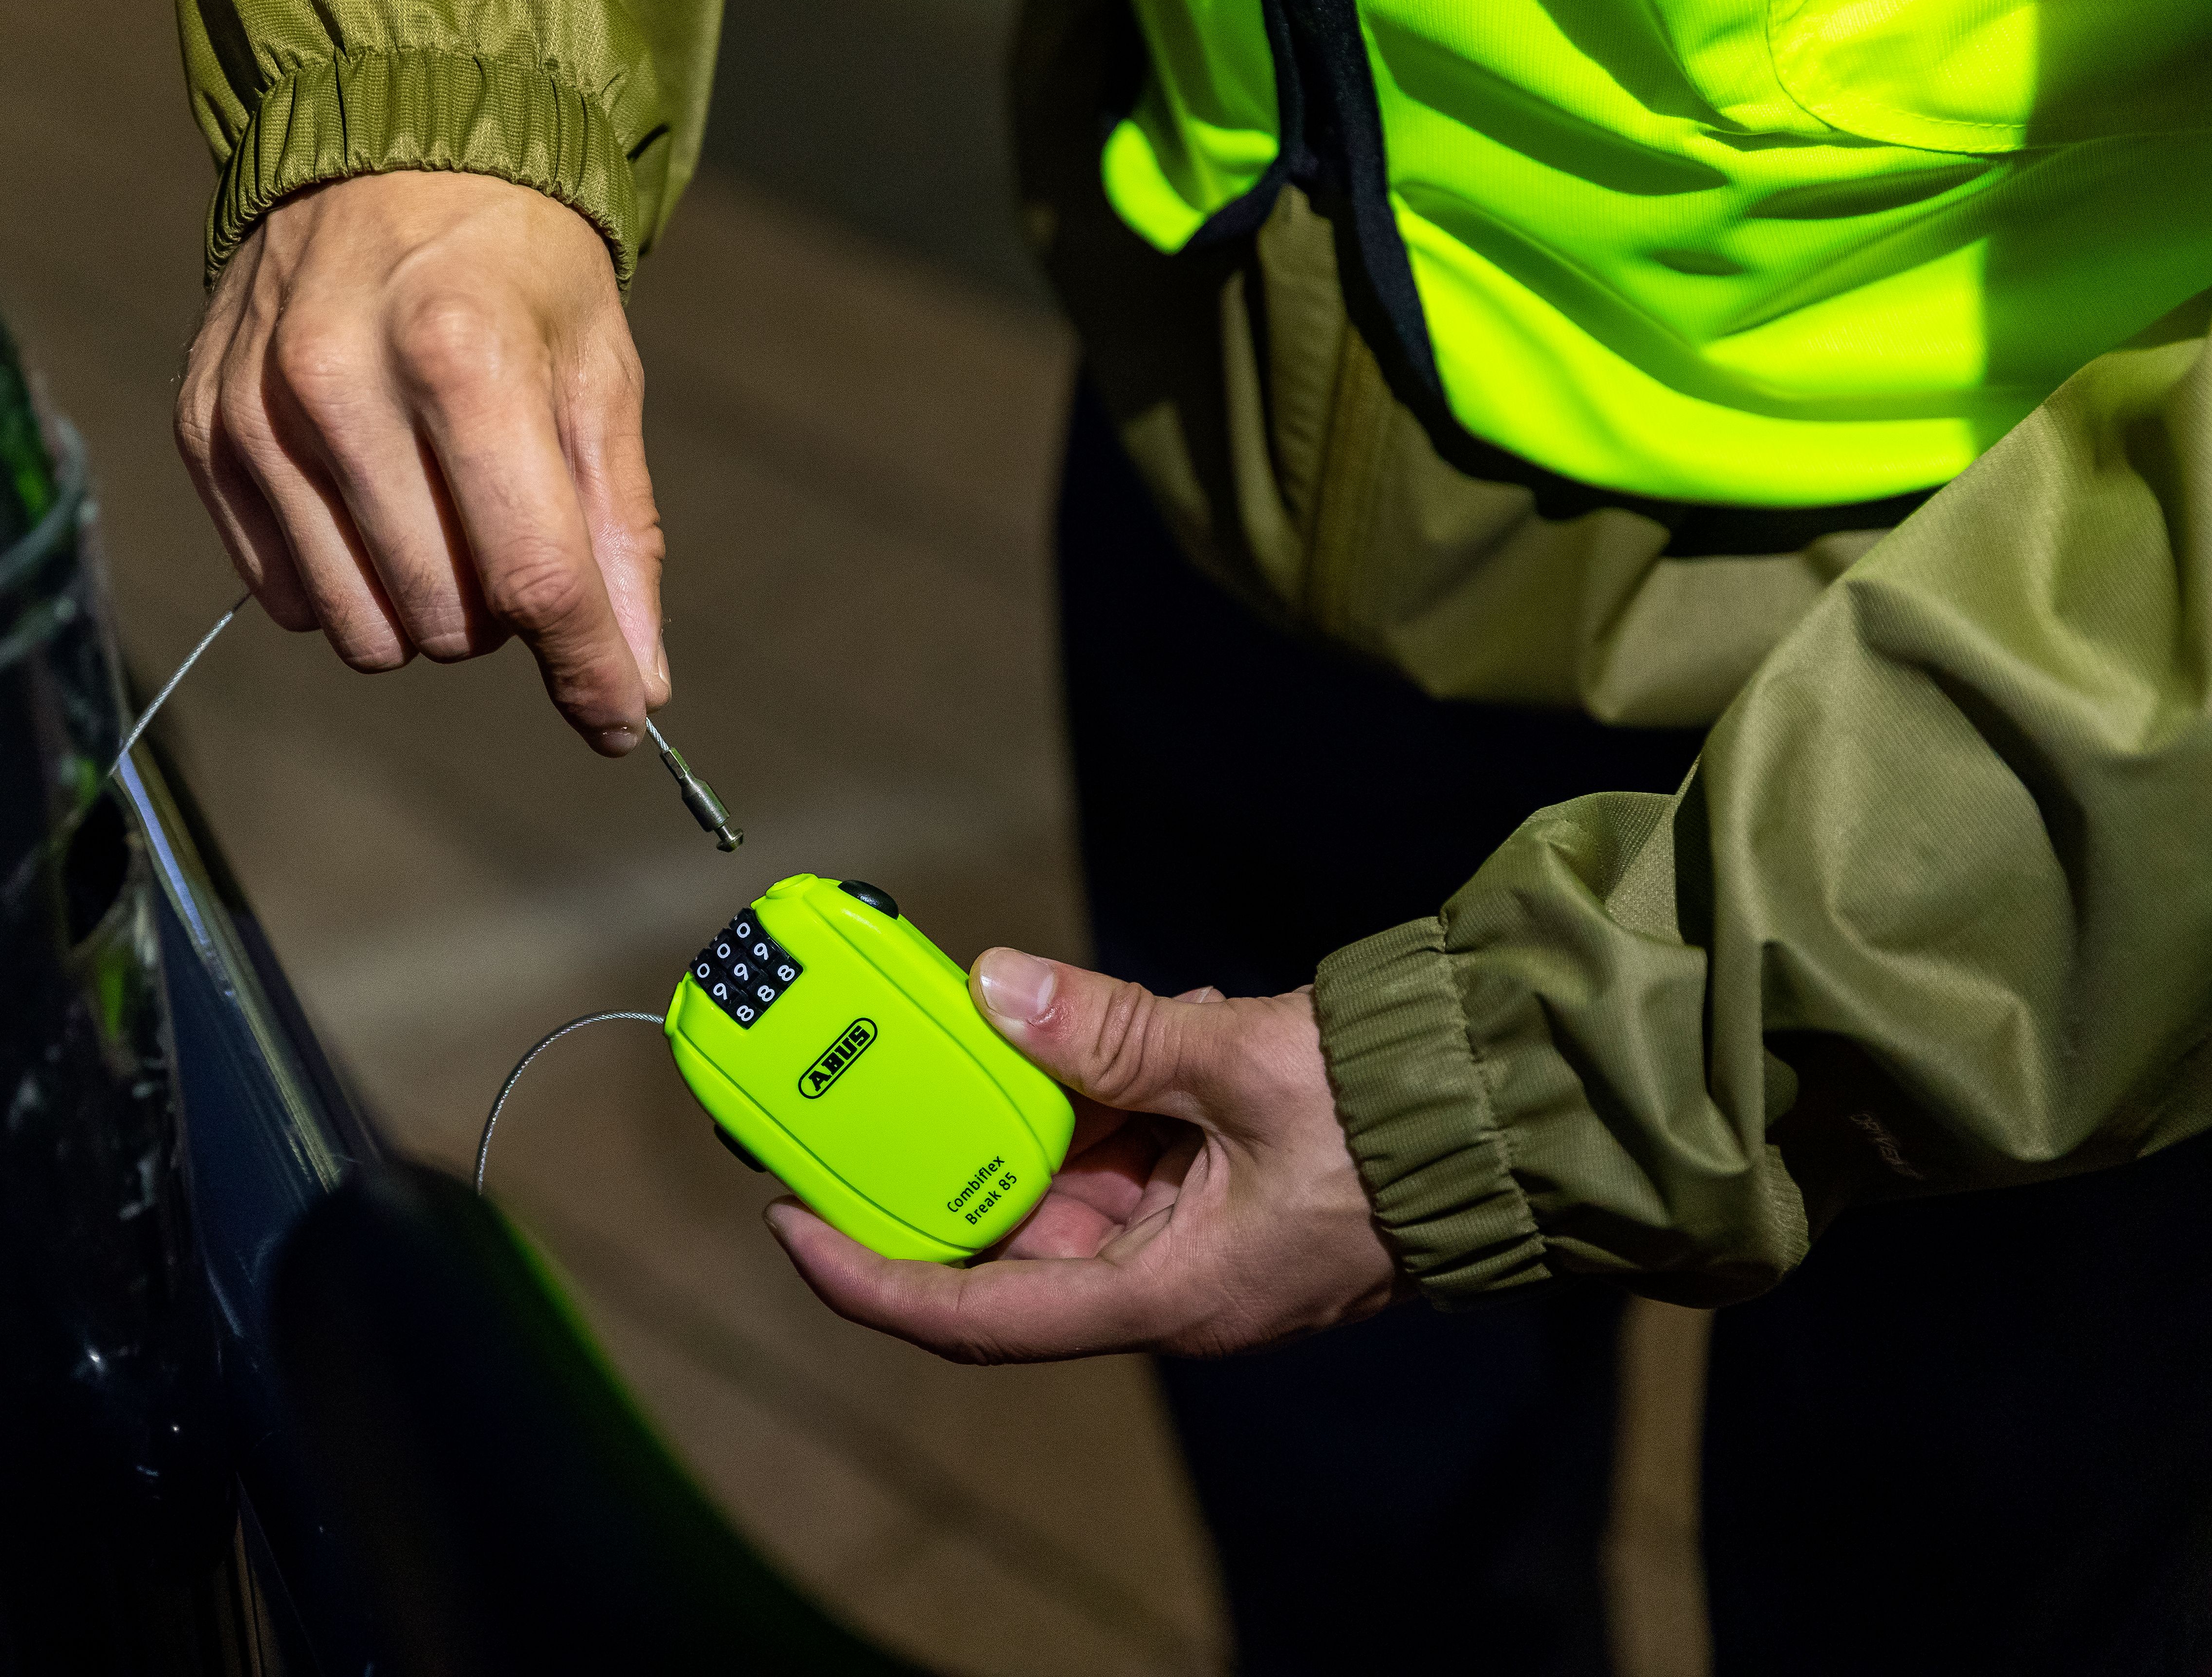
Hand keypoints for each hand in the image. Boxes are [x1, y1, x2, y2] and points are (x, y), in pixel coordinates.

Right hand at [175, 170, 665, 754]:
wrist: (386, 143)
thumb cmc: (514, 266)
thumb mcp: (599, 374)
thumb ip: (618, 537)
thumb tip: (636, 688)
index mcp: (462, 356)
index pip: (533, 574)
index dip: (588, 668)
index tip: (619, 716)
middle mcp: (340, 384)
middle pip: (446, 617)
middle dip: (501, 611)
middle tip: (510, 528)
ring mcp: (257, 411)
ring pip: (360, 628)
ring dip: (421, 609)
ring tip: (440, 513)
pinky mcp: (205, 431)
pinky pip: (284, 596)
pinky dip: (343, 580)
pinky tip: (368, 499)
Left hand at [766, 951, 1408, 1362]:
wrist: (1513, 1123)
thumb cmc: (1398, 1125)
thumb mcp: (1241, 1065)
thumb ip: (1114, 1033)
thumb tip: (999, 990)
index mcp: (1161, 1293)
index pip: (974, 1315)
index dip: (870, 1277)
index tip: (791, 1225)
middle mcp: (1164, 1282)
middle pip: (1009, 1241)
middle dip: (938, 1165)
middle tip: (861, 1095)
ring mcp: (1191, 1238)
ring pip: (1062, 1185)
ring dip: (1022, 1113)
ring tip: (985, 1034)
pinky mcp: (1215, 1192)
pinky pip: (1120, 1150)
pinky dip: (1093, 1092)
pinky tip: (1103, 1026)